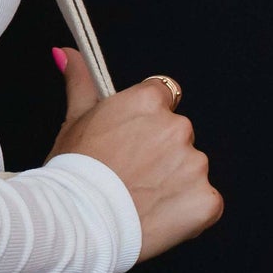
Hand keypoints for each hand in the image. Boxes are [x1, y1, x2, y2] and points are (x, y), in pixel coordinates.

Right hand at [48, 47, 222, 261]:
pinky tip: (157, 216)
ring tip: (139, 199)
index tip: (131, 138)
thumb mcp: (74, 120)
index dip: (145, 119)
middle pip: (177, 134)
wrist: (78, 221)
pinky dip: (187, 212)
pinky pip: (204, 203)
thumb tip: (66, 52)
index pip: (162, 96)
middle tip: (129, 174)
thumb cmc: (74, 171)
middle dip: (160, 152)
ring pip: (190, 168)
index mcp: (149, 102)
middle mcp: (179, 127)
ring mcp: (195, 165)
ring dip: (173, 182)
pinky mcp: (207, 201)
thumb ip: (80, 81)